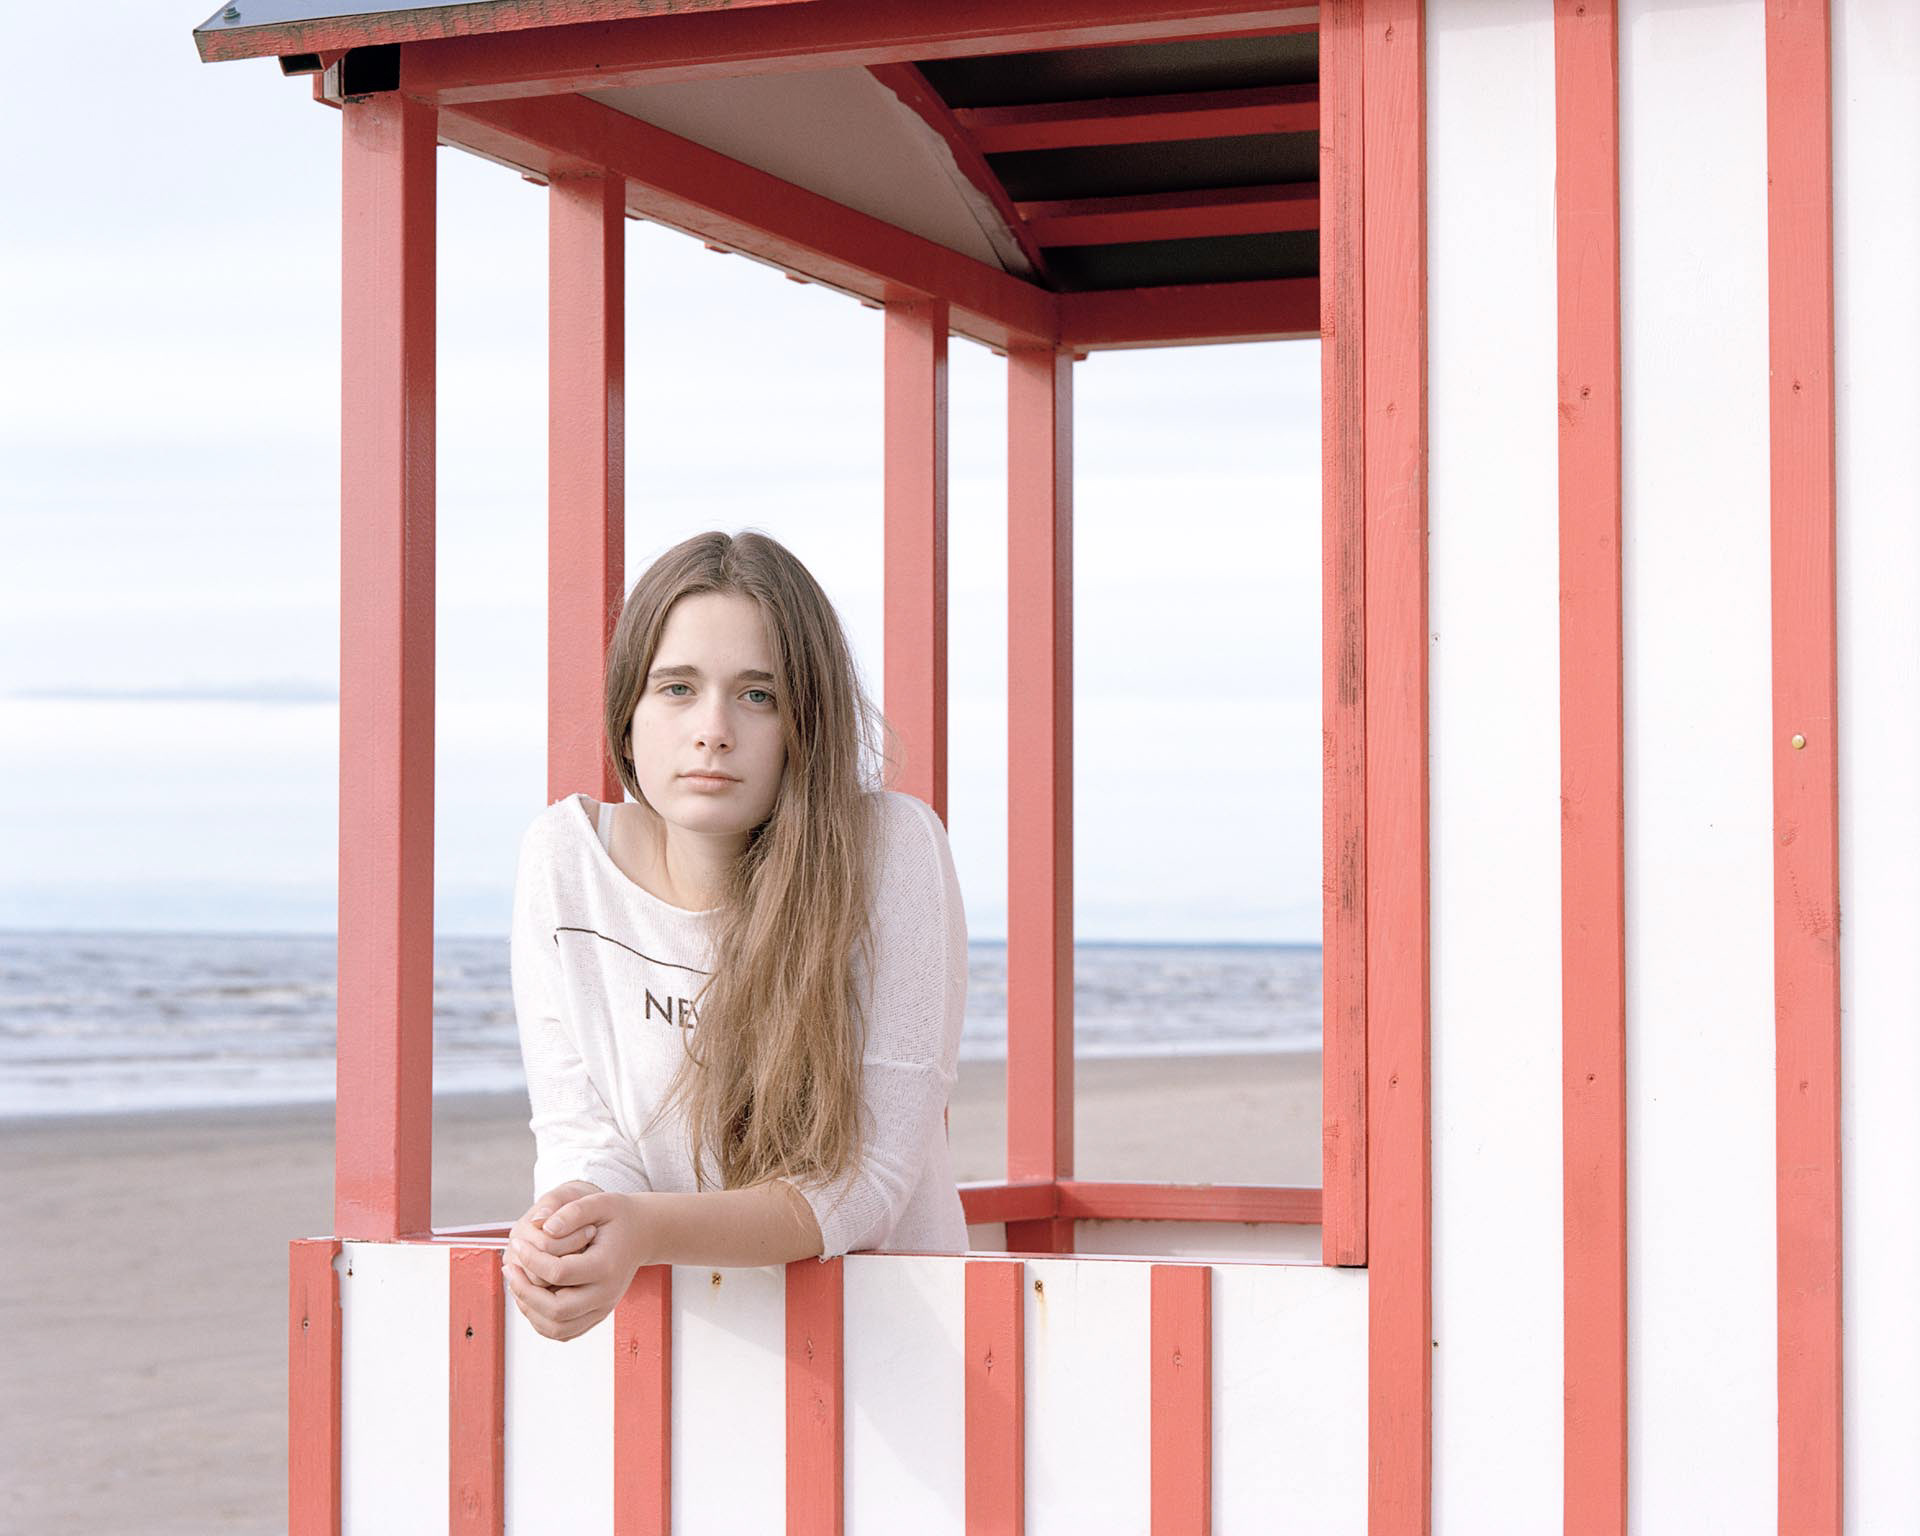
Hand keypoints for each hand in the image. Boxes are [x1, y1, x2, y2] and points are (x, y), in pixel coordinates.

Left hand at [504, 1189, 656, 1342]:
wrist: (643, 1234)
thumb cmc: (619, 1217)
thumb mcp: (600, 1202)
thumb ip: (573, 1211)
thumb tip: (546, 1227)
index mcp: (607, 1265)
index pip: (560, 1273)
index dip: (531, 1259)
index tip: (518, 1242)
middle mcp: (606, 1294)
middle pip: (556, 1310)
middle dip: (524, 1291)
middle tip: (510, 1268)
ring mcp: (602, 1308)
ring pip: (556, 1328)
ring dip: (529, 1309)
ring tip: (516, 1283)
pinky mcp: (596, 1315)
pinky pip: (562, 1331)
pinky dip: (540, 1319)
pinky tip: (530, 1295)